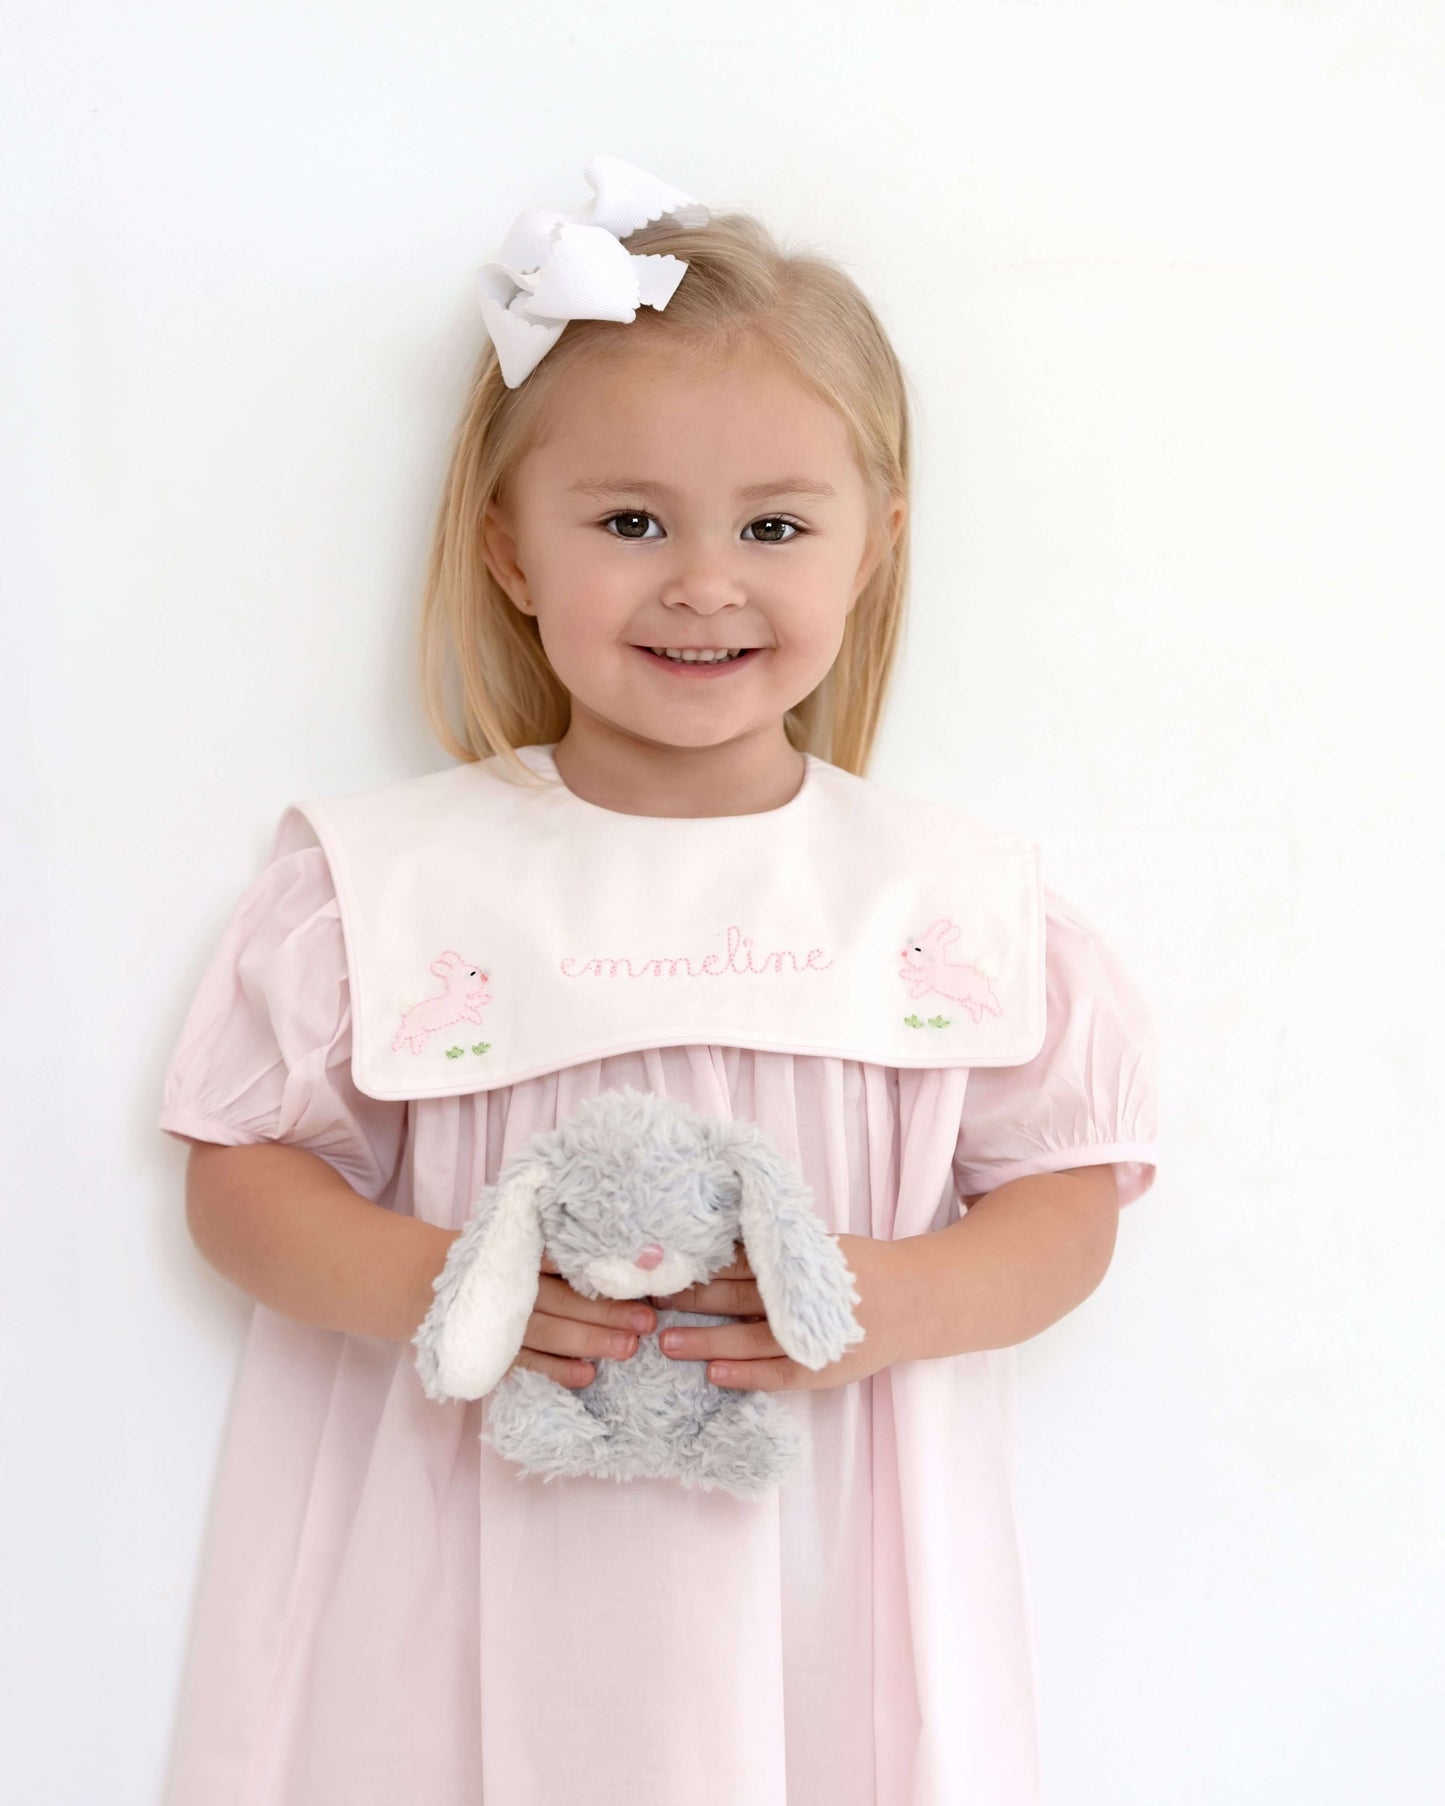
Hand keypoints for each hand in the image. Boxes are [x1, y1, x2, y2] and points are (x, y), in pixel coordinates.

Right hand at [511, 1254, 657, 1389]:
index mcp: (525, 1253)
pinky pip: (529, 1364)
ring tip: (628, 1347)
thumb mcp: (539, 1250)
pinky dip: (557, 1371)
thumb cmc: (522, 1271)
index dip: (602, 1271)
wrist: (465, 1296)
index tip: (640, 1278)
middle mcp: (512, 1286)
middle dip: (606, 1313)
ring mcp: (502, 1321)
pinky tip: (587, 1375)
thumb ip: (576, 1254)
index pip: (564, 1261)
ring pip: (549, 1332)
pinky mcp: (497, 1353)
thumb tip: (640, 1260)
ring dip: (590, 1341)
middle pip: (563, 1299)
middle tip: (645, 1321)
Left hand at [650, 1234, 909, 1391]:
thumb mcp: (816, 1246)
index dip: (700, 1265)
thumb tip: (715, 1237)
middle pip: (734, 1296)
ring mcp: (808, 1337)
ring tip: (666, 1343)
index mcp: (795, 1263)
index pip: (738, 1261)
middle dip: (691, 1300)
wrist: (913, 1303)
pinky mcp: (817, 1369)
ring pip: (746, 1338)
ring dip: (704, 1341)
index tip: (663, 1265)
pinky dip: (742, 1375)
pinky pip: (773, 1375)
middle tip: (649, 1301)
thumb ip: (773, 1248)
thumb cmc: (856, 1270)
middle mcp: (798, 1298)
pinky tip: (713, 1375)